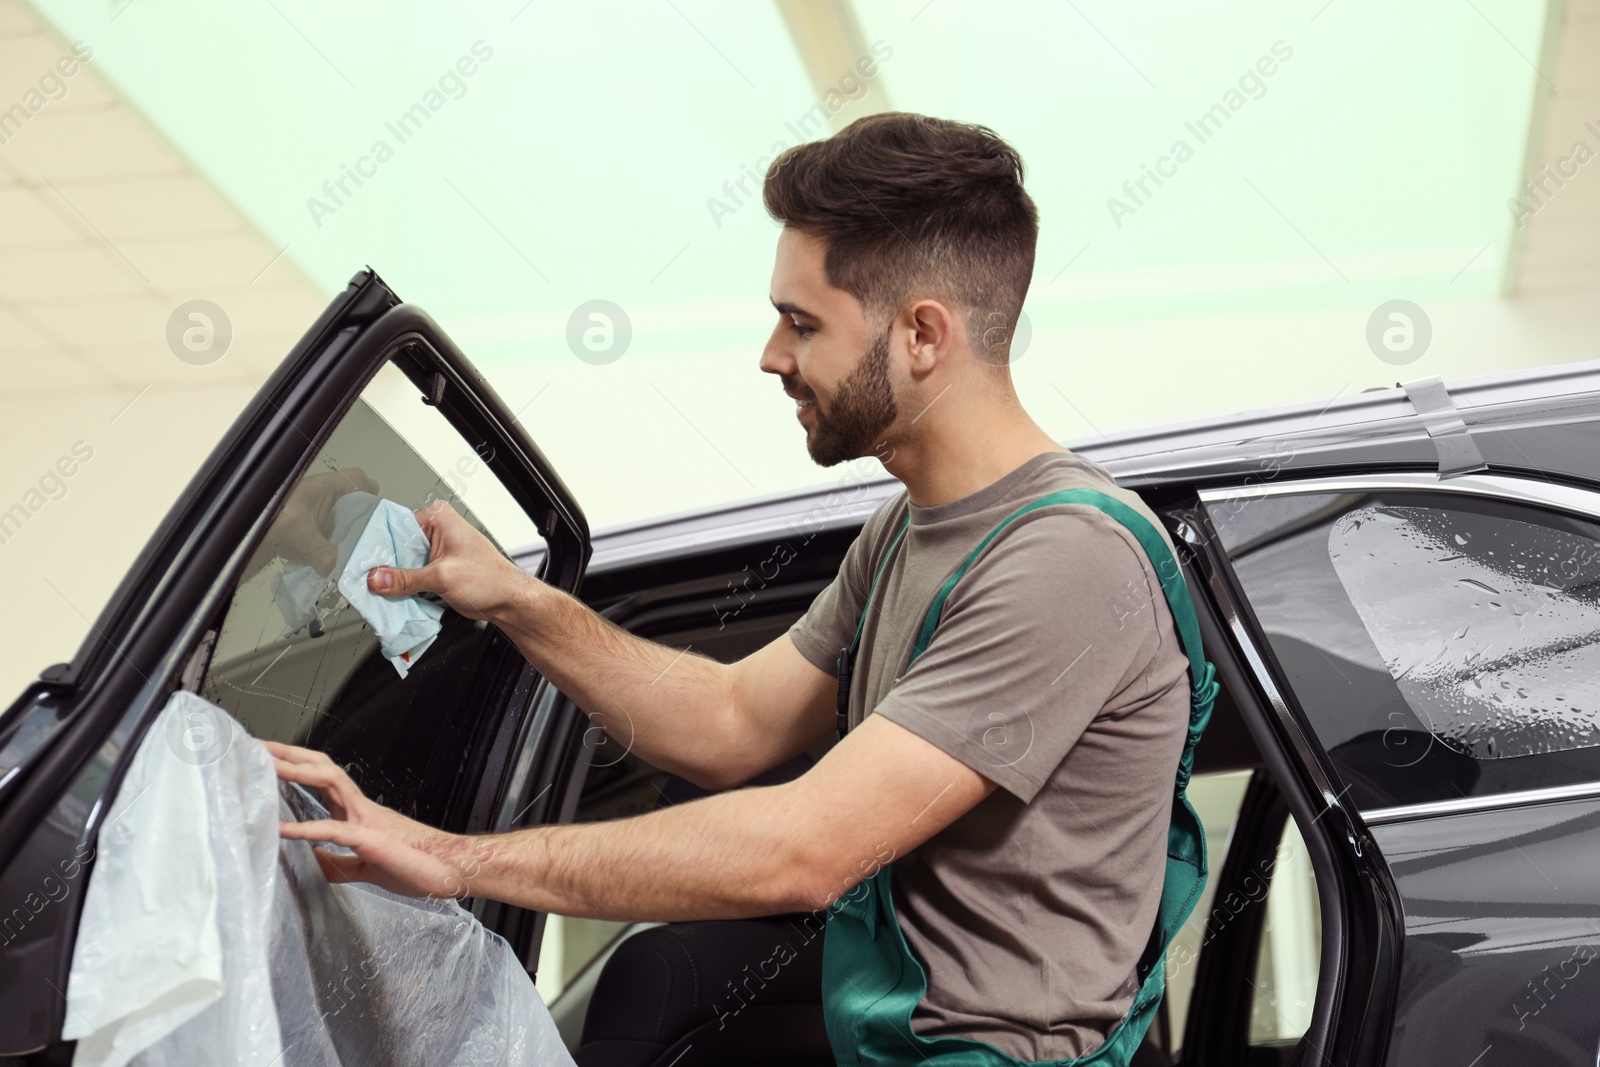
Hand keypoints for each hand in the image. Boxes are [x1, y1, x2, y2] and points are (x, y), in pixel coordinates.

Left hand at [246, 467, 378, 577]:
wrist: (237, 529)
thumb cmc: (270, 517)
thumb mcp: (296, 533)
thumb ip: (319, 550)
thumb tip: (337, 568)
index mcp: (326, 486)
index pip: (360, 479)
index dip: (371, 496)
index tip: (375, 519)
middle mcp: (324, 495)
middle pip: (355, 501)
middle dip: (364, 520)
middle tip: (367, 542)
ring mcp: (315, 511)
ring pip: (344, 518)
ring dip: (350, 535)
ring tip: (356, 555)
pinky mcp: (307, 527)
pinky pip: (330, 532)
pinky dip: (335, 545)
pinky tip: (336, 561)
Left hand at [269, 741, 488, 897]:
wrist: (451, 870)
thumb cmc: (417, 866)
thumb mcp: (367, 868)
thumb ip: (339, 863)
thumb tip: (313, 861)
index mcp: (359, 813)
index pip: (322, 778)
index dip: (295, 765)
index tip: (269, 758)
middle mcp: (360, 807)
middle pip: (321, 767)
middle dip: (288, 754)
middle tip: (257, 746)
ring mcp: (367, 818)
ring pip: (329, 780)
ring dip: (296, 770)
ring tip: (267, 764)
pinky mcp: (371, 839)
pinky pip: (334, 828)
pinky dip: (306, 828)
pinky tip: (282, 830)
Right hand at [365, 500, 529, 621]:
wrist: (508, 601)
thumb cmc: (490, 578)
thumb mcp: (442, 576)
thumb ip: (406, 579)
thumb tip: (377, 578)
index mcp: (438, 518)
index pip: (396, 527)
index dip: (379, 546)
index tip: (363, 562)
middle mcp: (435, 531)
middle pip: (397, 547)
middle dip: (385, 567)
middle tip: (367, 582)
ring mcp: (434, 552)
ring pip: (402, 564)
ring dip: (393, 580)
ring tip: (377, 592)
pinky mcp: (435, 570)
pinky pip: (411, 577)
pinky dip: (403, 589)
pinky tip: (392, 598)